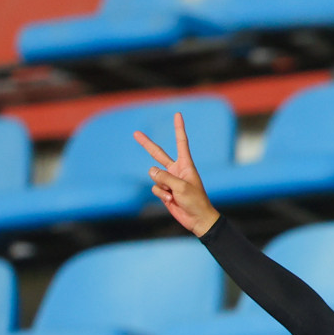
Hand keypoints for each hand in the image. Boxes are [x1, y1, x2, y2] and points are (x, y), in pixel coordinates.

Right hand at [134, 113, 220, 237]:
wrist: (198, 220)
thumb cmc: (195, 201)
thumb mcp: (181, 187)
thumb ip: (164, 177)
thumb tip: (150, 170)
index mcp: (185, 164)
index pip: (181, 142)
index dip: (179, 128)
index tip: (178, 114)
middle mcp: (176, 170)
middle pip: (158, 154)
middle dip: (146, 144)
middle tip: (136, 133)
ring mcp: (169, 180)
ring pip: (154, 176)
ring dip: (162, 186)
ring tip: (173, 194)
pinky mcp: (165, 191)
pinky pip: (155, 188)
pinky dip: (161, 195)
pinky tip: (171, 201)